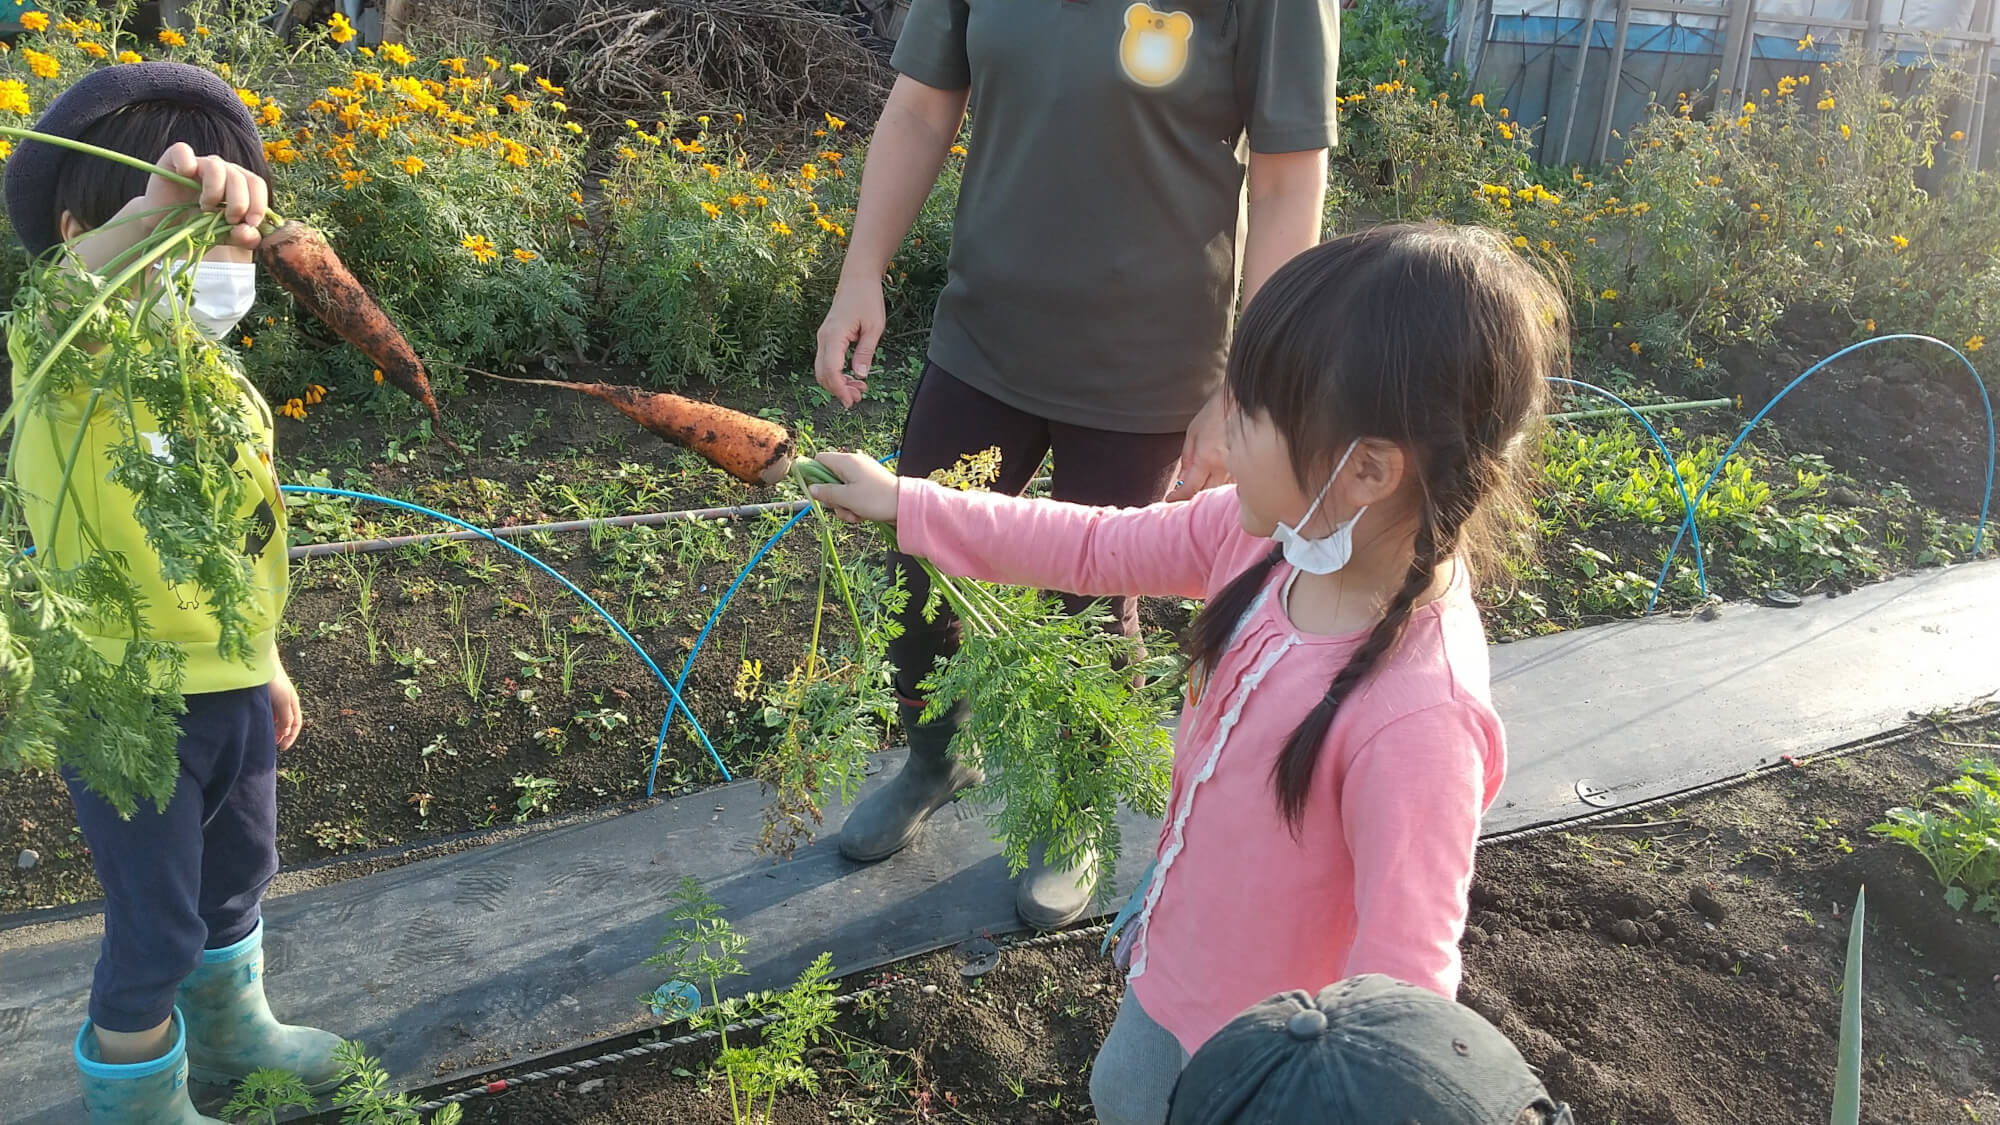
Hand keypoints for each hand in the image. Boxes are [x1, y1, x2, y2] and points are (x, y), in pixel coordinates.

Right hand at [142, 142, 268, 250]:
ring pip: (216, 166)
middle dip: (239, 203)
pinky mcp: (173, 160)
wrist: (165, 230)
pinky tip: (185, 176)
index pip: (256, 184)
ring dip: (214, 191)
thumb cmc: (199, 230)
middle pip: (240, 177)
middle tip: (228, 220)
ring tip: (205, 207)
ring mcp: (198, 164)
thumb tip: (248, 230)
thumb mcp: (226, 238)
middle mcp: (221, 170)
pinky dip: (185, 163)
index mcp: (238, 184)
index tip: (250, 223)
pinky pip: (182, 151)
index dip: (258, 203)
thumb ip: (244, 238)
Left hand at [270, 659, 302, 750]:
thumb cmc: (274, 680)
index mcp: (293, 703)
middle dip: (281, 735)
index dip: (291, 737)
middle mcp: (286, 702)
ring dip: (272, 728)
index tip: (282, 748)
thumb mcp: (283, 701)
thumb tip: (286, 732)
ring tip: (264, 736)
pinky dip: (266, 720)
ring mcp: (275, 698)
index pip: (296, 724)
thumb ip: (286, 717)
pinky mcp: (266, 695)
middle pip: (286, 722)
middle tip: (271, 745)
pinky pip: (268, 712)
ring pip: (276, 718)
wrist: (261, 662)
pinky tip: (258, 723)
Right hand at [807, 450, 900, 523]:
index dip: (813, 474)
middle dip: (832, 497)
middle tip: (841, 506)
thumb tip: (811, 489)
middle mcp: (853, 464)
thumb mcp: (846, 498)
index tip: (816, 491)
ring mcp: (862, 475)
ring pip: (841, 491)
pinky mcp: (868, 485)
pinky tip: (862, 515)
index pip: (819, 459)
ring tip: (855, 514)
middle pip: (829, 479)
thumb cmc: (876, 499)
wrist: (905, 506)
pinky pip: (853, 495)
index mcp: (846, 461)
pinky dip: (854, 506)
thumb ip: (826, 492)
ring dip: (844, 506)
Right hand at [813, 276, 885, 408]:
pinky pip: (827, 361)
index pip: (831, 370)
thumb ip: (865, 352)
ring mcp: (823, 337)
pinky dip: (837, 373)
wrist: (857, 278)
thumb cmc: (867, 299)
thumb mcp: (874, 327)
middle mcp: (823, 338)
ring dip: (837, 383)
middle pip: (822, 374)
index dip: (839, 389)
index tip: (851, 400)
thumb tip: (860, 376)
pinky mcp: (827, 337)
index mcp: (834, 336)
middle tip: (858, 398)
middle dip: (838, 390)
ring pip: (822, 369)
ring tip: (859, 389)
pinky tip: (853, 377)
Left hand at [1166, 391, 1231, 501]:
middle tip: (1184, 490)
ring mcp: (1238, 465)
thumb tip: (1181, 479)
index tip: (1171, 498)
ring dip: (1209, 488)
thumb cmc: (1215, 412)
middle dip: (1194, 494)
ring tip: (1201, 481)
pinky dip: (1223, 481)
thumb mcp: (1193, 433)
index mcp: (1207, 458)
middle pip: (1207, 492)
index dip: (1179, 497)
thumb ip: (1187, 459)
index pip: (1191, 488)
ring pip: (1221, 487)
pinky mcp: (1248, 463)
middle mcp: (1224, 466)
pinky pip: (1233, 480)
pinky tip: (1218, 475)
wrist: (1240, 400)